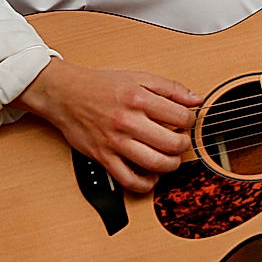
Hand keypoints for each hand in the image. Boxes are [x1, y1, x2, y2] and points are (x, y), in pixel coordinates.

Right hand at [13, 58, 201, 191]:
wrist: (65, 94)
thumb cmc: (101, 85)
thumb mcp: (139, 77)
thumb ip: (170, 88)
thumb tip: (196, 99)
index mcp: (139, 99)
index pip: (180, 117)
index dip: (190, 121)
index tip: (186, 121)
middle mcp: (127, 121)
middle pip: (172, 143)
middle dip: (184, 144)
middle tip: (181, 140)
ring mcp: (115, 142)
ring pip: (154, 164)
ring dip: (171, 165)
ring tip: (171, 158)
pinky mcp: (103, 157)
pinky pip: (128, 180)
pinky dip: (145, 184)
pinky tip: (152, 175)